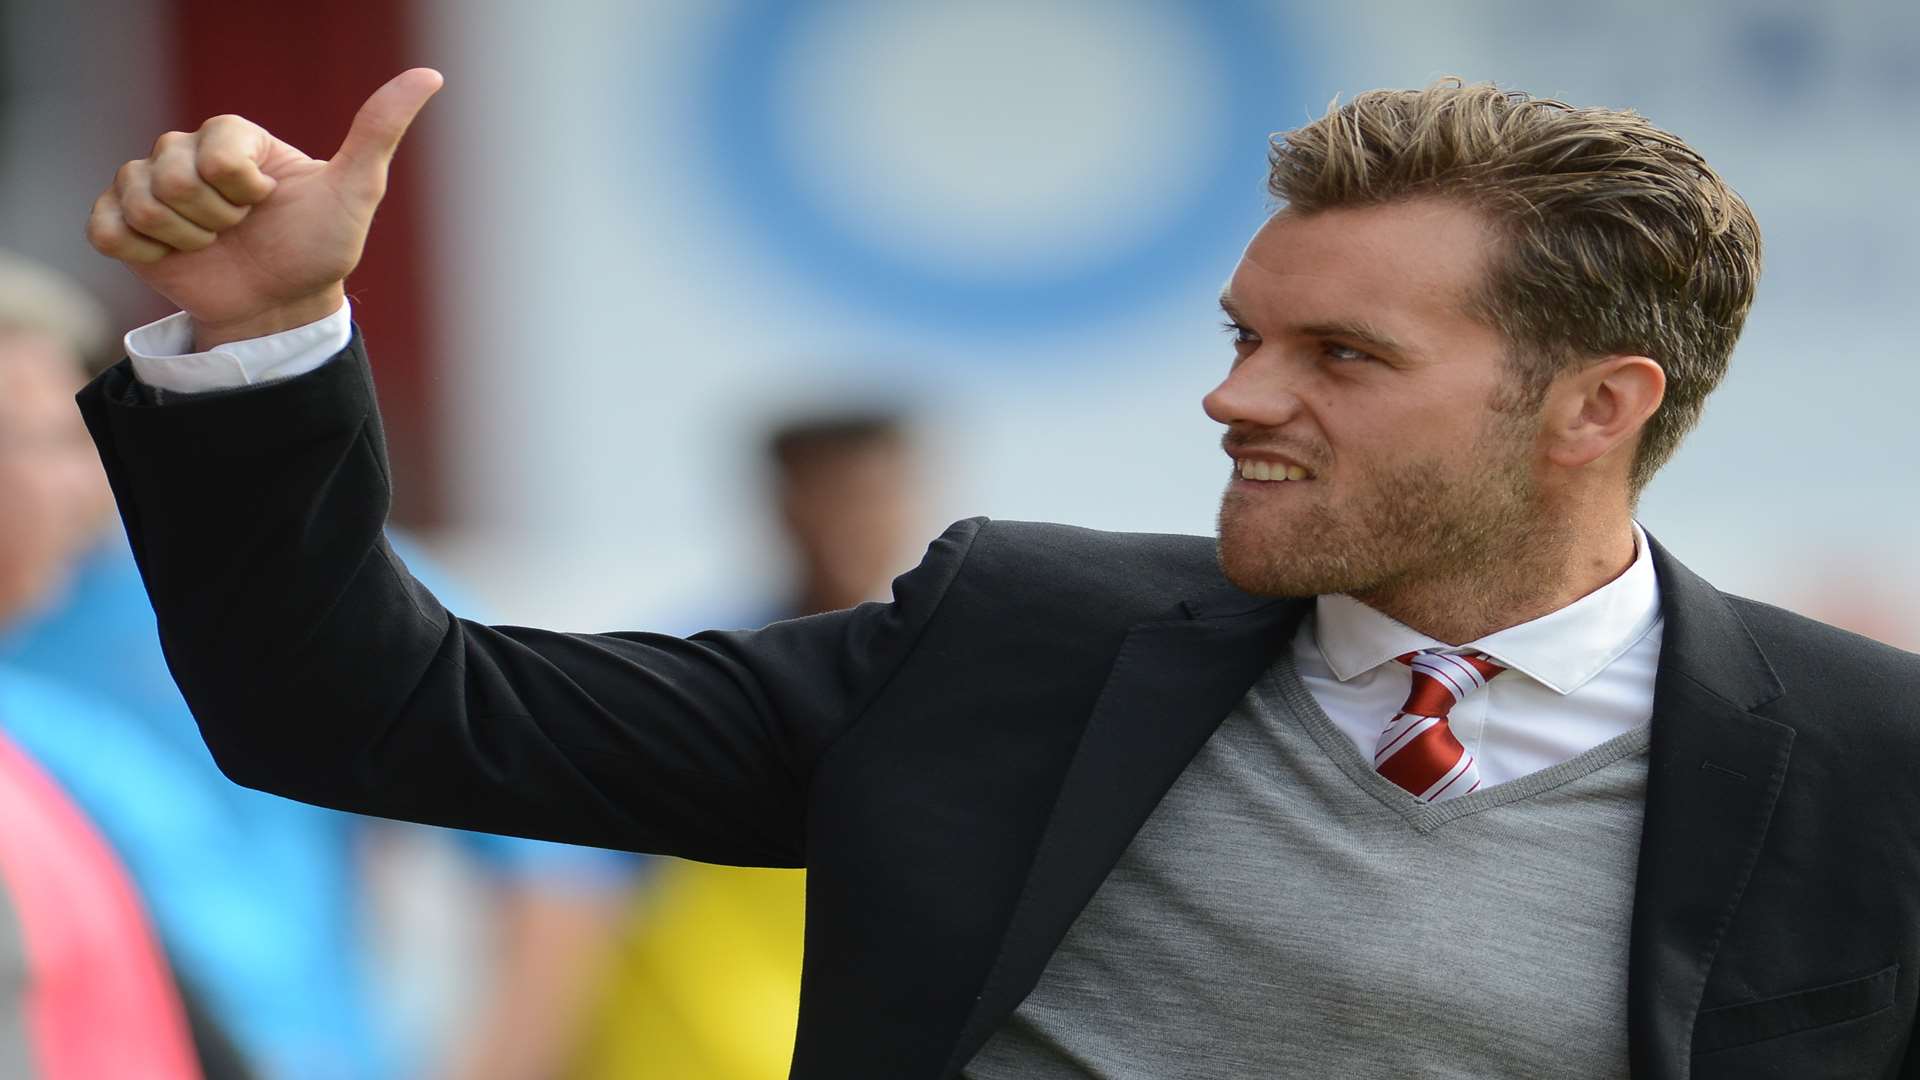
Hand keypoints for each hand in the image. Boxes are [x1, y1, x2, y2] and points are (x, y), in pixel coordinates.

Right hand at [87, 68, 442, 349]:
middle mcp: (186, 152)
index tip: (267, 203)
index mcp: (232, 136)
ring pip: (140, 202)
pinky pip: (107, 228)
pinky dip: (145, 252)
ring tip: (214, 244)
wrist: (280, 307)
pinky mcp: (124, 225)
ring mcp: (150, 187)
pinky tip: (176, 258)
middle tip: (241, 229)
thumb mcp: (356, 190)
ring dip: (185, 238)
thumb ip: (379, 130)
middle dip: (215, 218)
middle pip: (171, 176)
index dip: (242, 191)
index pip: (215, 155)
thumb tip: (429, 74)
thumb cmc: (318, 247)